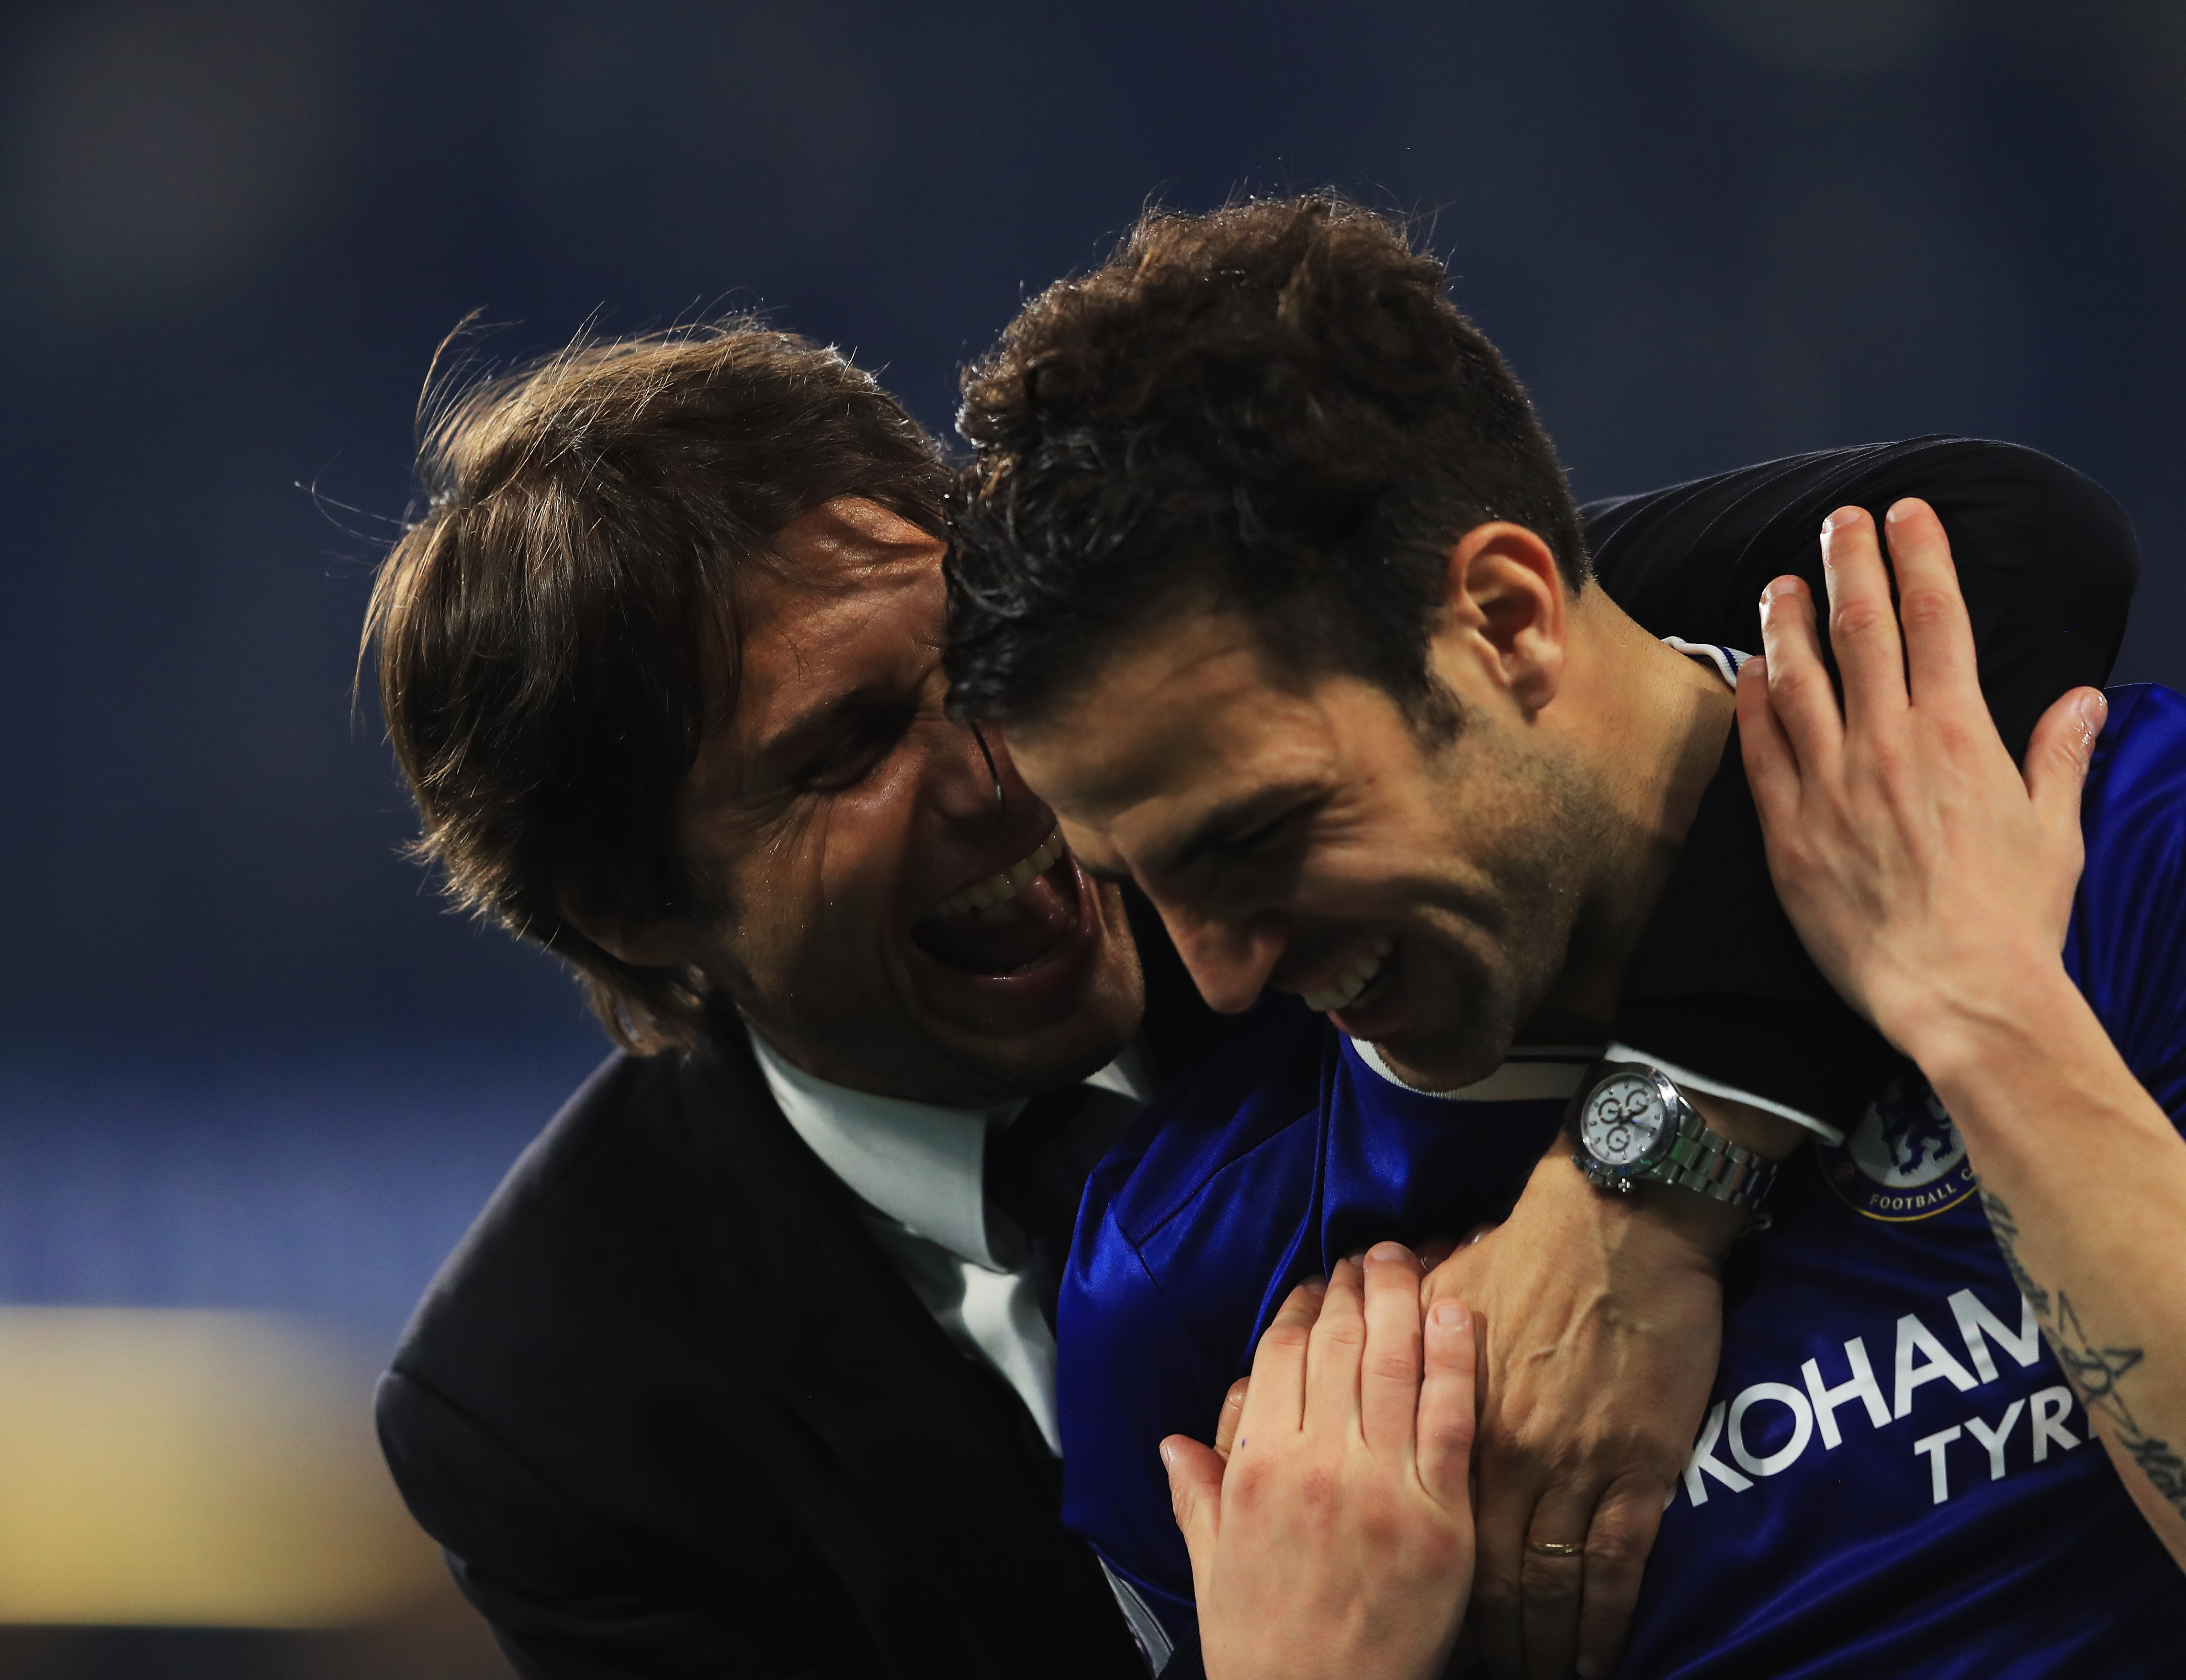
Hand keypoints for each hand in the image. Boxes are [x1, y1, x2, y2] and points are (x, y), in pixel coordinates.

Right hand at [1164, 1243, 1475, 1679]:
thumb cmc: (1264, 1646)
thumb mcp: (1212, 1565)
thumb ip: (1196, 1495)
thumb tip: (1174, 1444)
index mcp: (1257, 1470)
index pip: (1279, 1356)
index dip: (1301, 1308)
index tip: (1316, 1282)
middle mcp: (1317, 1464)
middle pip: (1338, 1345)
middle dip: (1353, 1286)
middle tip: (1368, 1250)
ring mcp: (1383, 1487)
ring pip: (1392, 1364)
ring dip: (1402, 1298)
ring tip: (1408, 1257)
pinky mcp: (1442, 1517)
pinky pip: (1451, 1417)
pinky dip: (1455, 1359)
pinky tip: (1458, 1312)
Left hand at [1420, 1149, 1725, 1679]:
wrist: (1621, 1224)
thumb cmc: (1528, 1253)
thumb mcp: (1435, 1311)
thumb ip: (1394, 1350)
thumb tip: (1343, 1377)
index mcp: (1448, 1411)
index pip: (1412, 1515)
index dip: (1406, 1573)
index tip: (1396, 1617)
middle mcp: (1503, 1450)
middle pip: (1479, 1568)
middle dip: (1478, 1634)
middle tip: (1469, 1670)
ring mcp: (1572, 1464)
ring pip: (1545, 1582)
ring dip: (1538, 1645)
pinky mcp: (1636, 1466)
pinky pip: (1616, 1567)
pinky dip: (1604, 1624)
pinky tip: (1593, 1660)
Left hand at [1738, 498, 2105, 1068]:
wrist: (1960, 992)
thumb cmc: (2014, 917)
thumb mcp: (2054, 829)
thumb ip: (2058, 756)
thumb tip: (2084, 701)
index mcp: (1958, 735)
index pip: (1938, 618)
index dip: (1920, 556)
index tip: (1906, 514)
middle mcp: (1888, 747)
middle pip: (1862, 630)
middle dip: (1850, 565)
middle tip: (1836, 521)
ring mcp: (1832, 787)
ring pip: (1799, 681)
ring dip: (1787, 624)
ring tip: (1778, 583)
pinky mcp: (1790, 834)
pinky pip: (1762, 753)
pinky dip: (1753, 704)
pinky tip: (1748, 672)